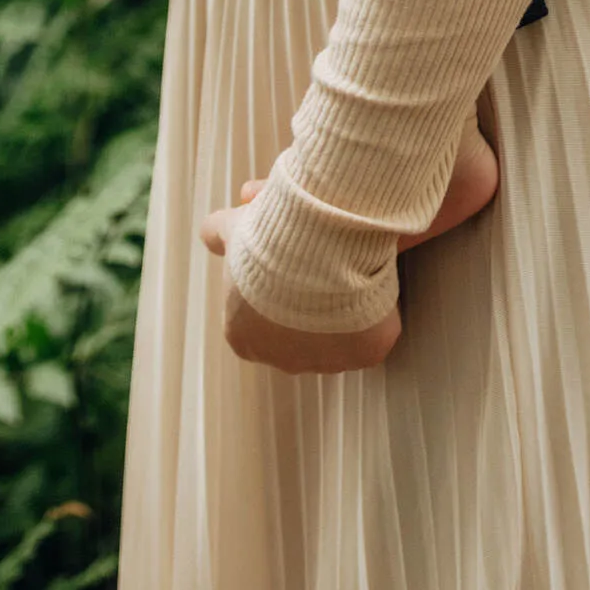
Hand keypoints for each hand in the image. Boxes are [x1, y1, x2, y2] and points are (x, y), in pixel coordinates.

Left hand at [200, 204, 400, 371]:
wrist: (318, 248)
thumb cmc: (271, 242)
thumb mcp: (233, 228)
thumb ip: (217, 232)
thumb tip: (212, 232)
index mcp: (243, 337)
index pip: (256, 320)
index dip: (275, 288)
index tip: (290, 259)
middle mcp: (282, 360)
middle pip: (297, 333)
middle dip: (308, 300)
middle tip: (321, 256)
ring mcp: (327, 362)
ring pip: (338, 337)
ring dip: (344, 310)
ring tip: (351, 268)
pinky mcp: (366, 353)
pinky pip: (372, 334)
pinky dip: (377, 311)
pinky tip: (374, 283)